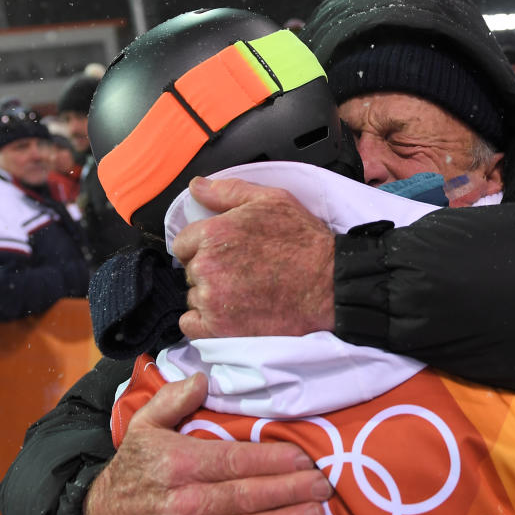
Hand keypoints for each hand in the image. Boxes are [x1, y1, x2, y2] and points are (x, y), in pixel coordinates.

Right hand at [84, 373, 332, 514]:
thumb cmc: (136, 467)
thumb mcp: (144, 425)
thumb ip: (174, 400)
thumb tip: (203, 378)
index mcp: (179, 464)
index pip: (234, 461)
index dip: (271, 460)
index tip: (303, 457)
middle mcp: (185, 502)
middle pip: (247, 495)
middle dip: (290, 490)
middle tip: (323, 485)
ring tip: (316, 514)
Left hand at [173, 177, 335, 338]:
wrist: (331, 285)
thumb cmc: (304, 241)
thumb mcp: (272, 200)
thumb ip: (228, 191)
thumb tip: (196, 187)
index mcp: (214, 234)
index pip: (183, 243)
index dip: (203, 247)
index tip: (226, 254)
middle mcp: (207, 266)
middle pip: (190, 271)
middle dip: (209, 272)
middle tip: (241, 274)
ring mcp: (212, 300)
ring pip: (194, 298)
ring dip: (211, 297)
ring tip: (244, 295)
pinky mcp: (220, 328)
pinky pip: (192, 326)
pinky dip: (205, 322)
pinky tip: (230, 314)